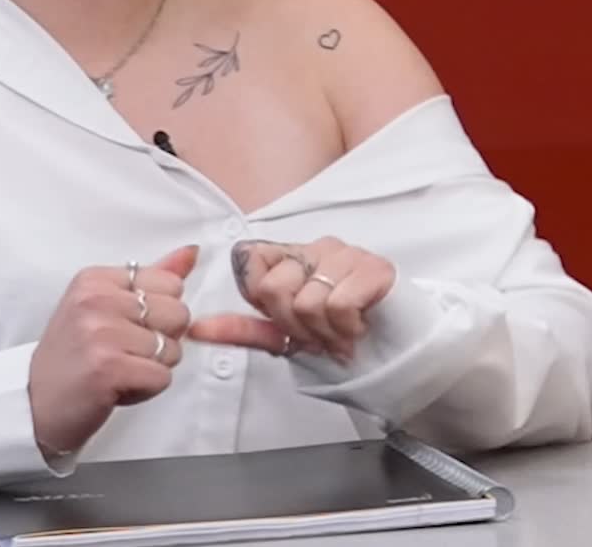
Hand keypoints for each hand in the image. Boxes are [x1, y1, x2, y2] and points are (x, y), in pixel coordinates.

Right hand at [27, 244, 197, 458]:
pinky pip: (162, 377)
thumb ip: (151, 280)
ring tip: (116, 370)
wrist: (32, 406)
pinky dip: (146, 390)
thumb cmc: (72, 358)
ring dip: (151, 368)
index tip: (122, 328)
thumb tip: (191, 253)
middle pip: (179, 314)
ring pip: (173, 349)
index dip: (158, 314)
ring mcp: (101, 333)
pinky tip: (116, 388)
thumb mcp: (104, 308)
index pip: (170, 284)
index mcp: (96, 279)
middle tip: (121, 353)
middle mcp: (96, 300)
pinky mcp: (108, 368)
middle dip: (161, 342)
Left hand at [190, 237, 395, 361]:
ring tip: (342, 334)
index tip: (285, 319)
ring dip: (325, 333)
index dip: (260, 300)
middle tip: (319, 334)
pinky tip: (358, 328)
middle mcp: (318, 246)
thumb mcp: (285, 333)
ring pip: (307, 301)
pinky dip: (346, 329)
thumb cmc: (338, 333)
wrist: (395, 346)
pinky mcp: (375, 268)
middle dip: (295, 325)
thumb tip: (196, 329)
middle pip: (274, 288)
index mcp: (292, 255)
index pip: (249, 259)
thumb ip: (242, 328)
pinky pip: (338, 304)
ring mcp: (348, 254)